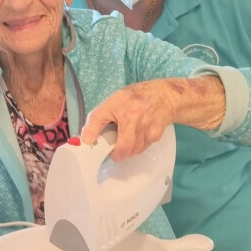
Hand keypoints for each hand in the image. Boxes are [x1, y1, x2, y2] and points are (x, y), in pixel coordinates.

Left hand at [80, 76, 224, 160]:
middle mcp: (133, 116)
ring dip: (127, 151)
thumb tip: (86, 138)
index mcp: (119, 104)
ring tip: (126, 139)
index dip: (92, 130)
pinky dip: (137, 148)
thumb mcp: (114, 101)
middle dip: (116, 154)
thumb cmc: (135, 99)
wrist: (165, 97)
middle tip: (113, 151)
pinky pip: (142, 149)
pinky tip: (138, 137)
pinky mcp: (155, 135)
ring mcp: (146, 127)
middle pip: (123, 147)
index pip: (100, 117)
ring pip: (133, 151)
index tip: (88, 142)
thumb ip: (99, 118)